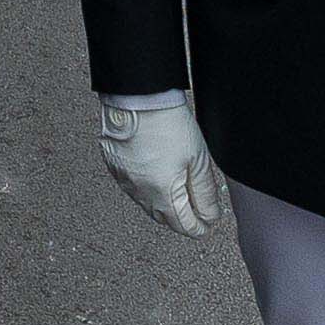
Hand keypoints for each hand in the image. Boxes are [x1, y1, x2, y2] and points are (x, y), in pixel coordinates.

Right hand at [95, 95, 226, 239]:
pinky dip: (147, 189)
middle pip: (164, 219)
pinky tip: (156, 176)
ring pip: (147, 205)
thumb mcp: (199, 159)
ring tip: (177, 191)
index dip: (200, 227)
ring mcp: (125, 181)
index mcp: (163, 194)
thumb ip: (206, 193)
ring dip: (164, 205)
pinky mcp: (115, 168)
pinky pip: (133, 188)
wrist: (137, 97)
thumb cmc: (165, 121)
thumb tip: (210, 215)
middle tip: (196, 210)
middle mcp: (140, 192)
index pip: (184, 226)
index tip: (207, 224)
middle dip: (182, 218)